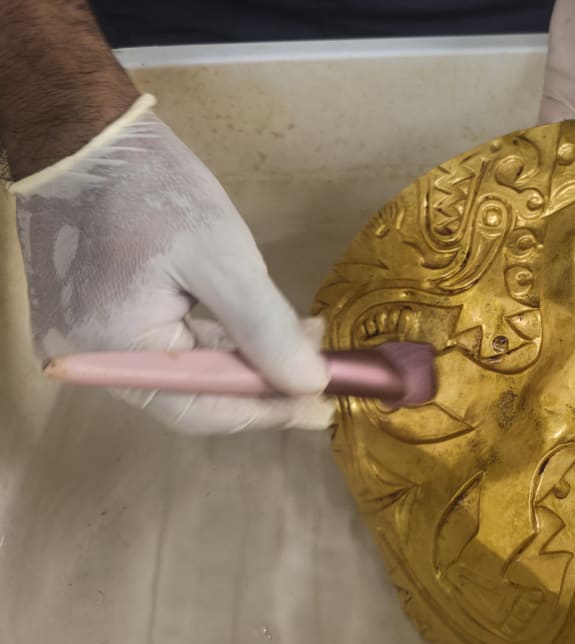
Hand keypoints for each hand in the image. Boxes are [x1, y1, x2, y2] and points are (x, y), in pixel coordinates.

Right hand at [11, 95, 332, 434]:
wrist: (85, 132)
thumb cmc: (152, 188)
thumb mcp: (222, 258)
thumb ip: (265, 327)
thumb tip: (310, 384)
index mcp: (112, 348)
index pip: (199, 409)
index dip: (265, 411)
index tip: (321, 409)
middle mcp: (91, 357)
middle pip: (191, 394)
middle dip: (262, 382)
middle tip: (320, 373)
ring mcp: (91, 336)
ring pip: (184, 367)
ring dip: (246, 357)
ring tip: (304, 340)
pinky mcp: (101, 313)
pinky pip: (167, 341)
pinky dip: (217, 337)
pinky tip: (261, 324)